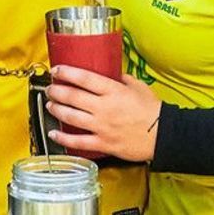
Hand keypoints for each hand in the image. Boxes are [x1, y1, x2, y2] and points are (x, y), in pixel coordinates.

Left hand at [42, 65, 160, 161]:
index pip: (83, 78)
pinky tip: (54, 133)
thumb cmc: (153, 111)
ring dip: (56, 110)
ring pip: (71, 117)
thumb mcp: (139, 86)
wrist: (164, 135)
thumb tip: (112, 73)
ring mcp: (102, 127)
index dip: (66, 73)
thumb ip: (122, 79)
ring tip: (49, 105)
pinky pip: (78, 142)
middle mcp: (104, 108)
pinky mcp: (103, 143)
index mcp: (113, 91)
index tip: (56, 70)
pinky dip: (63, 138)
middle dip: (56, 91)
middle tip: (50, 88)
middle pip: (72, 97)